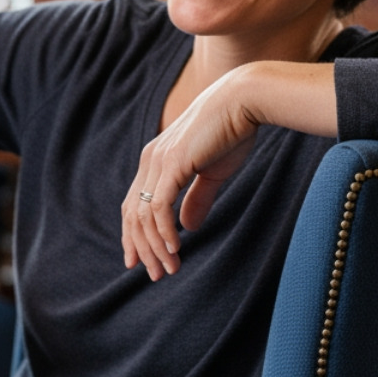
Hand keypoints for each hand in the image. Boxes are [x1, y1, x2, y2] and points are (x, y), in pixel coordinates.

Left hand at [122, 69, 259, 280]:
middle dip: (142, 248)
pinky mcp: (172, 164)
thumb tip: (188, 226)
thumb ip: (197, 199)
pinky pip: (159, 207)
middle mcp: (150, 161)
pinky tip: (175, 250)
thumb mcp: (212, 173)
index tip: (140, 262)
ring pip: (144, 216)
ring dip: (155, 247)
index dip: (134, 236)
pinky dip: (163, 232)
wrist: (243, 101)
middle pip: (133, 214)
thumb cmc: (232, 132)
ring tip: (168, 269)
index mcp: (155, 160)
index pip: (134, 205)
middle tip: (155, 275)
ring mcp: (158, 161)